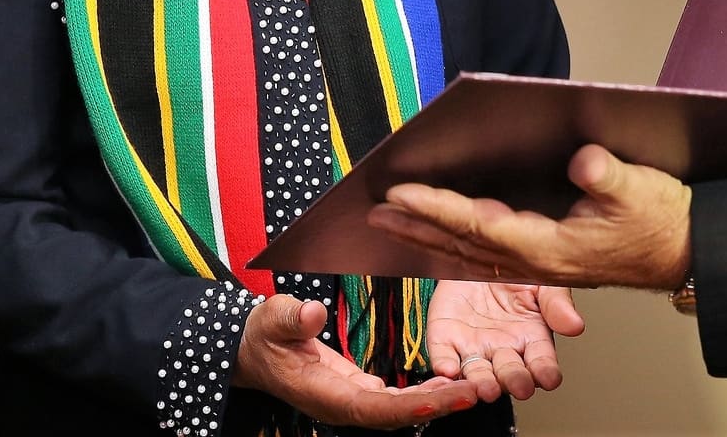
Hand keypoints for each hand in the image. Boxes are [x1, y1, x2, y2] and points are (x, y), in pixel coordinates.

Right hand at [233, 294, 478, 428]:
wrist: (253, 351)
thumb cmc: (262, 336)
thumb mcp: (272, 318)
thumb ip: (291, 318)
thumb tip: (312, 313)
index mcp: (324, 393)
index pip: (371, 408)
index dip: (406, 407)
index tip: (438, 401)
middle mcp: (343, 405)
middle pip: (395, 414)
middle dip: (436, 405)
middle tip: (473, 392)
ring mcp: (352, 401)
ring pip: (399, 409)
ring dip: (435, 401)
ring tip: (471, 388)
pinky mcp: (358, 392)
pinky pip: (395, 400)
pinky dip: (423, 394)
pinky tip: (447, 382)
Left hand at [369, 144, 691, 289]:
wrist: (686, 253)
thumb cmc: (662, 222)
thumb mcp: (641, 189)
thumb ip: (608, 175)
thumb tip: (582, 158)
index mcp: (550, 248)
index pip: (479, 224)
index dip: (437, 206)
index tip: (400, 191)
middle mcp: (536, 261)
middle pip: (461, 244)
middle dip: (415, 224)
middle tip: (372, 209)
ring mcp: (538, 267)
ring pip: (467, 254)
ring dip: (426, 236)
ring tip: (390, 220)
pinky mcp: (543, 263)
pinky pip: (484, 258)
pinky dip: (453, 246)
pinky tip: (437, 237)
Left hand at [427, 279, 585, 401]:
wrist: (476, 251)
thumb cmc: (512, 271)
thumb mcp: (541, 280)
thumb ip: (556, 302)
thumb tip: (575, 325)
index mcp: (531, 338)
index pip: (541, 362)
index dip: (545, 371)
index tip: (549, 378)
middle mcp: (503, 349)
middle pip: (510, 373)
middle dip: (514, 380)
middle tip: (518, 386)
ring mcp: (474, 347)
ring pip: (477, 372)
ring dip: (481, 383)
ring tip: (485, 388)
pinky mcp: (445, 339)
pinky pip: (443, 356)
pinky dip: (444, 365)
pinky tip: (448, 370)